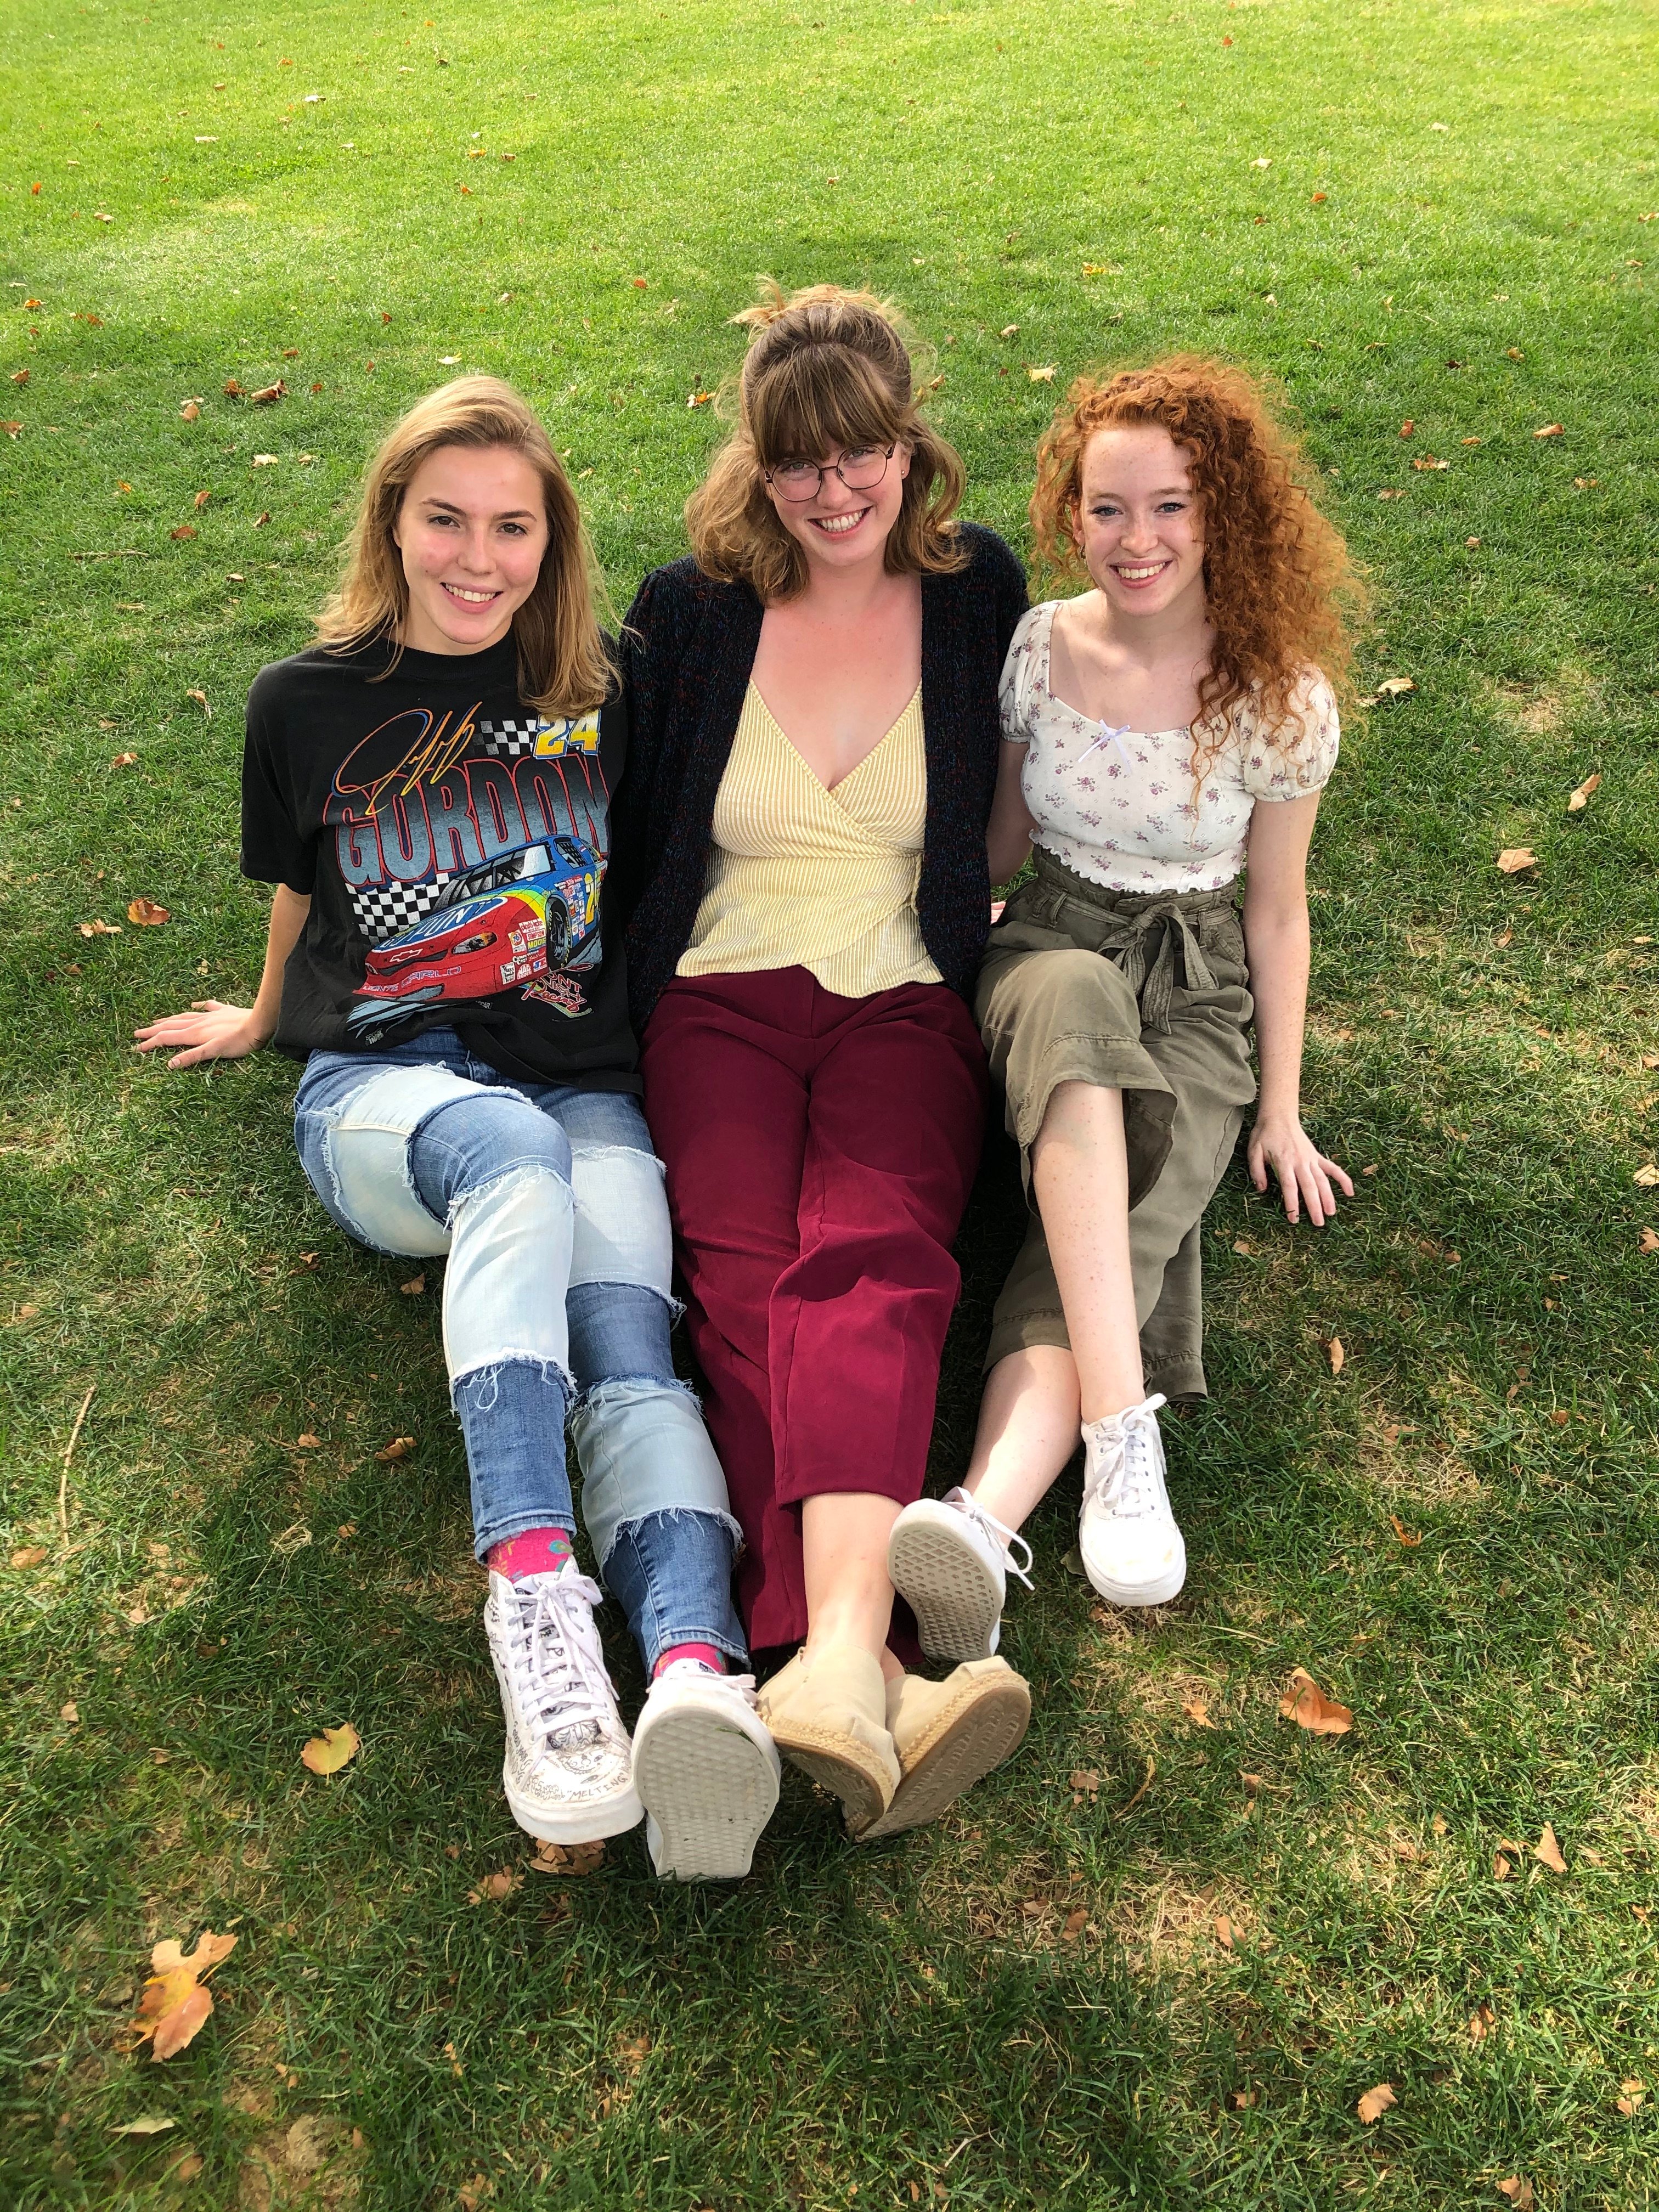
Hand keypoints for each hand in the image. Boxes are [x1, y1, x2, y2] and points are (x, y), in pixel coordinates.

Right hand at [133, 1000, 269, 1069]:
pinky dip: (197, 1007)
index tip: (136, 1048)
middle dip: (153, 1031)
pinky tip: (194, 1005)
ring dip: (169, 1020)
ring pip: (184, 1017)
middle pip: (171, 1026)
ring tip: (157, 1021)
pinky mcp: (224, 1011)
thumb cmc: (238, 1042)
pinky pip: (207, 1007)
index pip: (167, 1038)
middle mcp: (199, 1022)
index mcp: (194, 1033)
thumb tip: (169, 1064)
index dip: (150, 1043)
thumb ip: (192, 1057)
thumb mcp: (214, 1052)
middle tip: (137, 1033)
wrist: (259, 1023)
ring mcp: (211, 1015)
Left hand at [1246, 1114, 1353, 1225]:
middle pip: (1309, 1186)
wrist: (1279, 1116)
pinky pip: (1333, 1168)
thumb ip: (1257, 1171)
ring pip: (1323, 1180)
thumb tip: (1261, 1190)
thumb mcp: (1254, 1151)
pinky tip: (1349, 1192)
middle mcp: (1300, 1161)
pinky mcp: (1317, 1156)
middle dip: (1314, 1205)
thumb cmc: (1265, 1135)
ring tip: (1331, 1213)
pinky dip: (1343, 1179)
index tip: (1293, 1218)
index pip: (1290, 1186)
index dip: (1292, 1203)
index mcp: (1284, 1161)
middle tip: (1318, 1223)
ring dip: (1329, 1197)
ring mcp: (1311, 1159)